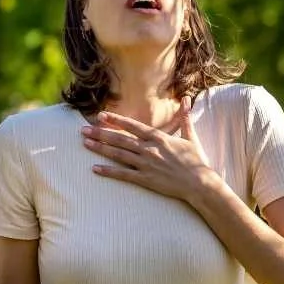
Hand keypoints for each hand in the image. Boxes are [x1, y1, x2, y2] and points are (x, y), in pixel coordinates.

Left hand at [81, 98, 217, 203]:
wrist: (200, 183)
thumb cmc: (196, 161)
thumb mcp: (190, 137)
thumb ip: (185, 118)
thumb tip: (187, 99)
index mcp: (158, 137)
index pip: (132, 126)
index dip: (115, 120)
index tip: (101, 115)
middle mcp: (149, 149)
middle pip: (120, 138)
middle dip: (100, 133)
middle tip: (83, 129)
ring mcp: (146, 164)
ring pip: (118, 154)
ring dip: (100, 148)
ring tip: (85, 144)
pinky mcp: (146, 179)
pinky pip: (123, 174)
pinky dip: (109, 171)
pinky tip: (95, 168)